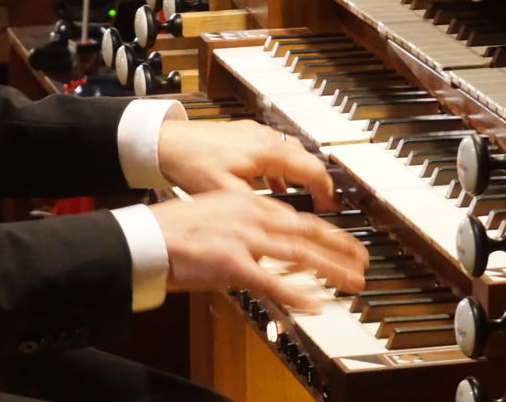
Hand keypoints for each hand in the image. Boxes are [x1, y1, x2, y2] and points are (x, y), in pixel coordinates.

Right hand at [149, 190, 367, 310]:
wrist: (144, 237)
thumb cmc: (172, 228)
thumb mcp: (214, 212)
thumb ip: (243, 223)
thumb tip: (263, 241)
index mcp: (245, 201)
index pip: (294, 216)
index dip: (323, 230)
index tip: (340, 241)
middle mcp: (249, 215)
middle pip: (306, 231)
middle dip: (339, 247)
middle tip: (361, 259)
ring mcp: (242, 238)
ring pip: (298, 254)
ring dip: (329, 269)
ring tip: (351, 281)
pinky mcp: (231, 263)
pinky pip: (271, 280)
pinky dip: (295, 293)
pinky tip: (314, 303)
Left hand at [158, 119, 340, 211]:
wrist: (166, 141)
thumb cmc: (192, 162)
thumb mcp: (228, 193)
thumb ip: (259, 207)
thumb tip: (281, 224)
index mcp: (268, 152)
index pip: (312, 170)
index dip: (326, 191)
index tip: (331, 207)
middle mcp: (267, 138)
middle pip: (307, 159)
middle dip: (318, 182)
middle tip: (323, 203)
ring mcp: (256, 134)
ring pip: (292, 153)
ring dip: (299, 174)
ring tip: (301, 196)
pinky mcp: (245, 134)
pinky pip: (275, 150)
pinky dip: (282, 168)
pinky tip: (273, 184)